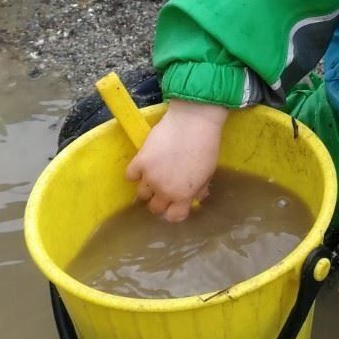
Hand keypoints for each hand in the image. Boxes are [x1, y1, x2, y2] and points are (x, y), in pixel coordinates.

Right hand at [124, 99, 230, 221]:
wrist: (193, 122)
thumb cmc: (206, 146)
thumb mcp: (208, 172)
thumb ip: (199, 189)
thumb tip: (194, 198)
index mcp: (183, 195)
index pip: (173, 217)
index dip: (174, 211)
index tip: (175, 202)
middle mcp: (165, 190)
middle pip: (155, 208)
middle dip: (159, 200)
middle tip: (163, 187)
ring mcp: (150, 177)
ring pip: (141, 194)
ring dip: (147, 187)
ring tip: (154, 175)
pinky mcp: (139, 161)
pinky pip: (130, 176)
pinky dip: (135, 172)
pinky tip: (143, 165)